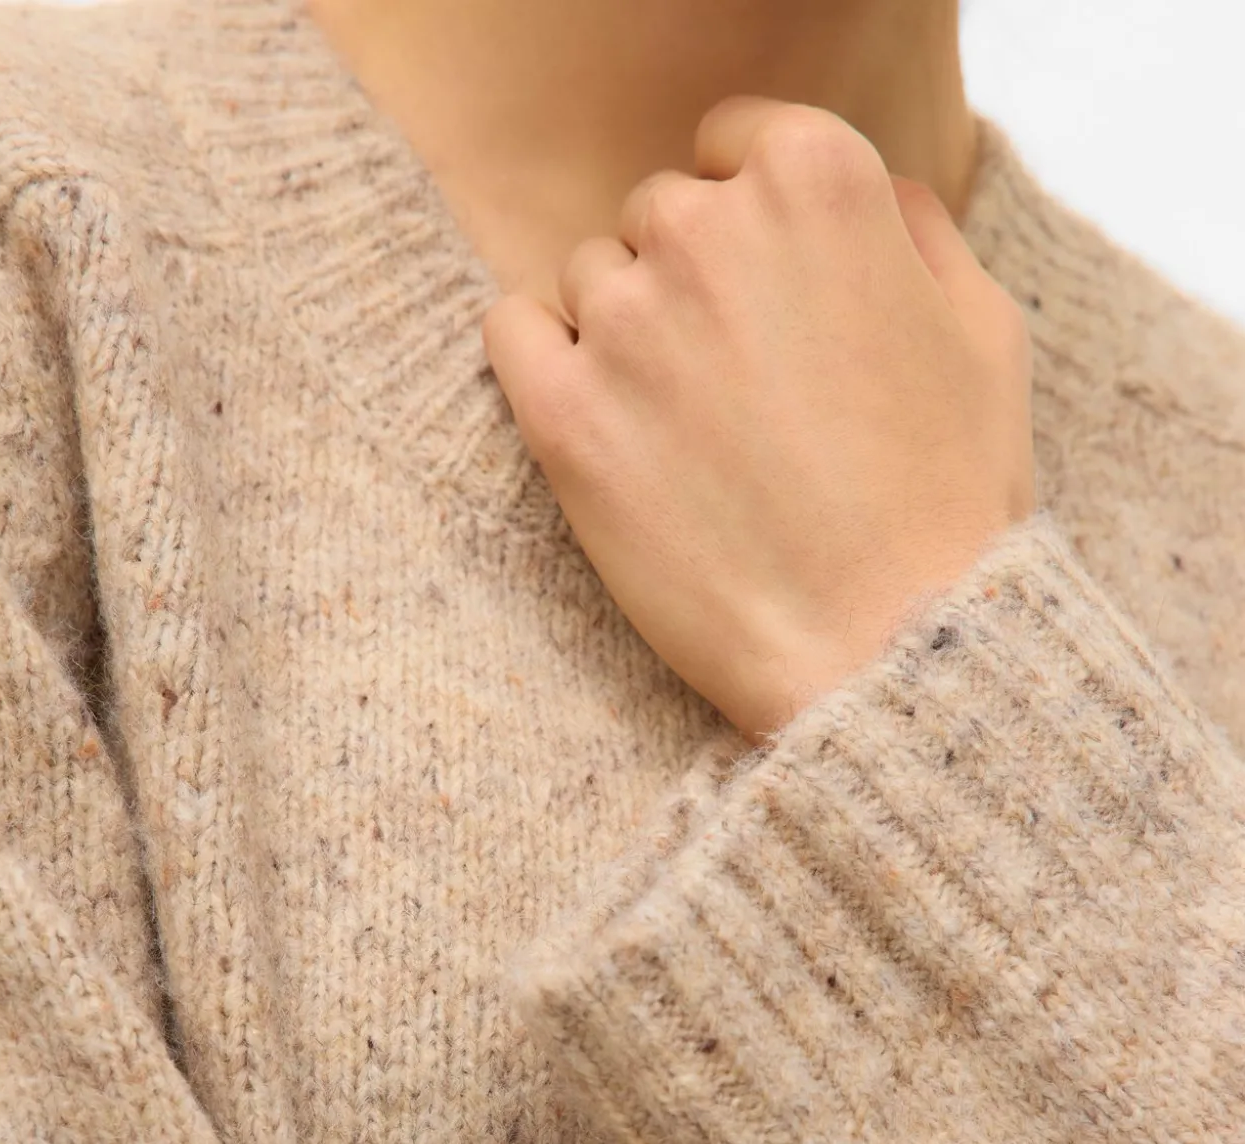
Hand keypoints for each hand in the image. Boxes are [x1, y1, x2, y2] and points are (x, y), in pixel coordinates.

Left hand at [482, 99, 1036, 742]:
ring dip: (625, 333)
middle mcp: (709, 230)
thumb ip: (913, 228)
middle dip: (689, 282)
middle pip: (658, 214)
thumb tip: (868, 194)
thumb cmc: (948, 502)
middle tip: (738, 387)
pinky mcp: (563, 416)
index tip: (761, 288)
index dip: (746, 214)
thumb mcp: (983, 331)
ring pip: (590, 278)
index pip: (734, 142)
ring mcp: (627, 322)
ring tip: (689, 433)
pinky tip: (598, 416)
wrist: (886, 648)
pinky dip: (542, 359)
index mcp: (818, 182)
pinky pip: (512, 330)